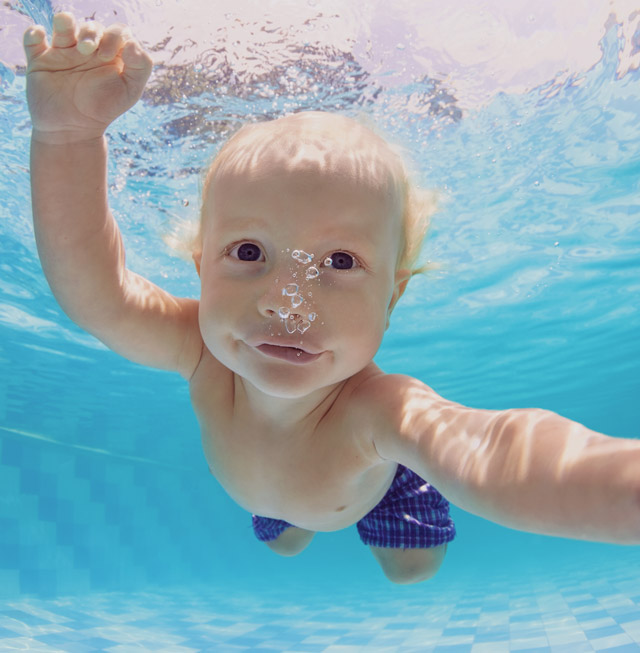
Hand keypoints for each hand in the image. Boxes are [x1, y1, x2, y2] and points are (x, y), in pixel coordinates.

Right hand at [24, 12, 152, 143]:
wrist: (74, 130)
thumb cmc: (104, 109)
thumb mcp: (130, 91)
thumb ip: (141, 66)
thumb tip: (132, 43)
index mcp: (110, 55)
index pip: (115, 32)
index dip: (113, 36)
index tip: (108, 56)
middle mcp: (87, 51)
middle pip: (91, 27)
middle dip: (91, 33)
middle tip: (90, 52)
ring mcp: (63, 53)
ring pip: (63, 23)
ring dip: (66, 23)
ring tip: (73, 43)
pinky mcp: (40, 60)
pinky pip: (33, 38)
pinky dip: (34, 33)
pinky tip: (41, 38)